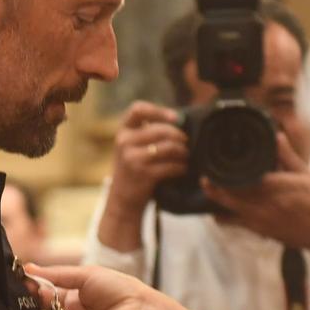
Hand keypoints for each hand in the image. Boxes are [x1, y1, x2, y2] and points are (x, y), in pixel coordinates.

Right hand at [27, 262, 157, 309]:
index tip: (24, 280)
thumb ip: (55, 274)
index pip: (50, 295)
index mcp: (76, 299)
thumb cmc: (117, 289)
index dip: (38, 289)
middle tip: (28, 291)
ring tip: (38, 302)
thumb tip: (29, 268)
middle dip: (37, 301)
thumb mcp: (83, 275)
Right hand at [97, 102, 189, 250]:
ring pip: (169, 147)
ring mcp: (133, 159)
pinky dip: (181, 167)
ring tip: (186, 157)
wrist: (123, 200)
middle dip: (179, 136)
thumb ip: (147, 133)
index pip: (138, 109)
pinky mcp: (144, 174)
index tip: (176, 118)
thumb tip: (180, 120)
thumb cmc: (133, 170)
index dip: (159, 110)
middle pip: (160, 130)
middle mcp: (124, 142)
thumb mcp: (131, 147)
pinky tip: (182, 169)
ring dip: (183, 152)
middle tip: (186, 143)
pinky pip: (171, 166)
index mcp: (122, 132)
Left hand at [200, 133, 309, 264]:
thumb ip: (287, 156)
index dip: (226, 172)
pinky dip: (227, 217)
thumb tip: (276, 135)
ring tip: (210, 191)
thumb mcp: (306, 174)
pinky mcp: (262, 232)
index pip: (243, 178)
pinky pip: (238, 224)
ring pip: (229, 212)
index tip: (216, 164)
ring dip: (217, 203)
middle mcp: (264, 205)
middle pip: (230, 196)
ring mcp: (261, 221)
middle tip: (204, 177)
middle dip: (214, 187)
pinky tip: (221, 210)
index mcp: (275, 187)